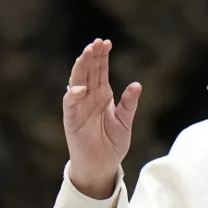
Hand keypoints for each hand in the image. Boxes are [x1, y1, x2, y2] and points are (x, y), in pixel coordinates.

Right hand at [63, 39, 140, 198]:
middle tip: (97, 42)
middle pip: (88, 71)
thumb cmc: (112, 144)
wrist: (102, 165)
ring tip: (86, 54)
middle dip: (92, 56)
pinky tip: (81, 87)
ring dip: (81, 68)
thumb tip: (137, 84)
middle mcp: (89, 97)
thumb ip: (129, 104)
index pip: (100, 71)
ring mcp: (79, 107)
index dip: (102, 57)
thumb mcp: (125, 122)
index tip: (107, 42)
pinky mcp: (71, 119)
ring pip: (77, 82)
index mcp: (102, 96)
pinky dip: (74, 95)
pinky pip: (70, 104)